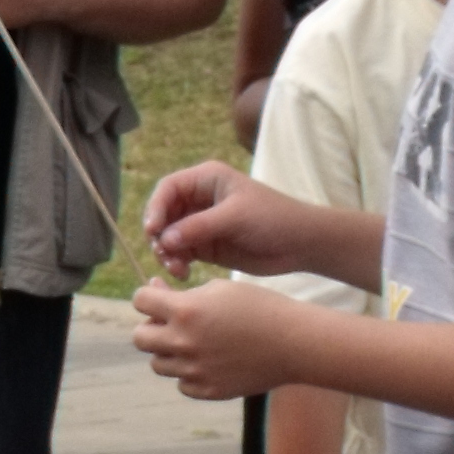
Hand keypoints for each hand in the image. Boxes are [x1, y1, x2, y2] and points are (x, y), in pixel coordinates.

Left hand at [130, 275, 312, 399]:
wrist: (296, 343)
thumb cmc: (260, 308)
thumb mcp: (220, 289)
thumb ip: (182, 294)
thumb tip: (152, 290)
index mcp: (186, 311)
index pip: (140, 300)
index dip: (148, 296)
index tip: (160, 297)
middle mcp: (184, 342)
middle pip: (140, 337)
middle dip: (151, 327)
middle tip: (171, 323)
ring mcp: (194, 370)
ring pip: (158, 363)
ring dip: (169, 352)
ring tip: (194, 342)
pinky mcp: (206, 390)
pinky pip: (181, 383)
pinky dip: (189, 373)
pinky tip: (210, 361)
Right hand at [141, 163, 310, 277]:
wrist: (301, 244)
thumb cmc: (273, 218)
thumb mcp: (235, 217)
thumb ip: (198, 227)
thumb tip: (164, 239)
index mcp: (206, 180)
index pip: (168, 189)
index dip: (155, 208)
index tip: (152, 230)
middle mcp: (199, 200)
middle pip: (162, 214)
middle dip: (159, 235)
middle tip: (165, 254)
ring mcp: (200, 224)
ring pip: (167, 237)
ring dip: (166, 253)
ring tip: (177, 269)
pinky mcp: (204, 246)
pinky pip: (179, 254)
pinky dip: (176, 264)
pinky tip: (184, 274)